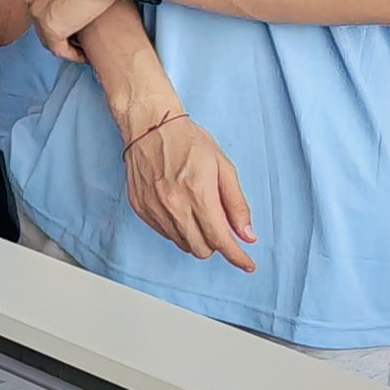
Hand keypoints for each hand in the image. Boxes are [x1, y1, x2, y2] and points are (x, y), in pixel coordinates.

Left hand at [16, 0, 129, 58]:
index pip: (41, 0)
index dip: (59, 9)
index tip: (76, 14)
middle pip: (43, 18)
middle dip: (61, 26)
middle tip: (82, 31)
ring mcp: (38, 12)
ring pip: (49, 35)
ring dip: (66, 42)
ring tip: (85, 45)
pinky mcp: (51, 28)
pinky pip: (58, 49)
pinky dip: (72, 54)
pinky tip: (85, 55)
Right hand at [118, 111, 254, 270]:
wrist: (150, 125)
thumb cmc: (187, 141)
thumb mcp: (224, 167)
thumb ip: (237, 204)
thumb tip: (247, 234)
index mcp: (199, 194)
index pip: (221, 240)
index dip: (237, 257)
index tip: (247, 264)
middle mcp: (174, 206)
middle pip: (202, 249)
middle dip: (216, 244)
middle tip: (219, 225)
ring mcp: (154, 209)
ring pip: (183, 244)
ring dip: (196, 238)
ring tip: (197, 212)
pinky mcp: (141, 208)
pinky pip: (165, 234)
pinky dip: (177, 229)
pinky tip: (180, 209)